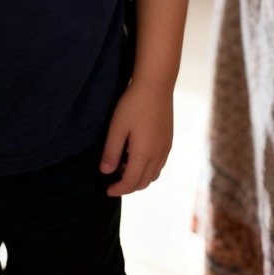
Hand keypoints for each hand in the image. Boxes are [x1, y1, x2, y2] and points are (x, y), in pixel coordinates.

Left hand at [100, 79, 173, 196]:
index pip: (130, 182)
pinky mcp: (168, 140)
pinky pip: (159, 165)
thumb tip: (105, 171)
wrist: (156, 84)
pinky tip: (138, 157)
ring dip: (138, 179)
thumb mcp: (117, 127)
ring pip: (153, 175)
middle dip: (128, 187)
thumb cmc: (133, 104)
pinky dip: (148, 170)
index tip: (107, 190)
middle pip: (143, 182)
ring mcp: (165, 148)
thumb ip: (111, 151)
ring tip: (124, 168)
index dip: (118, 189)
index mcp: (144, 154)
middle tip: (113, 181)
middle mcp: (158, 155)